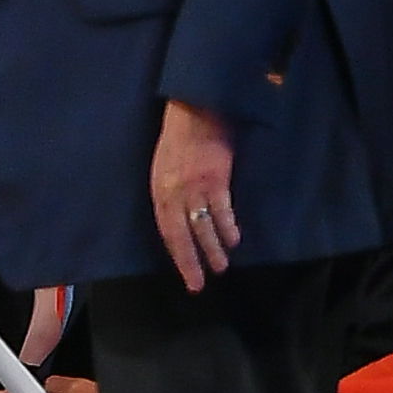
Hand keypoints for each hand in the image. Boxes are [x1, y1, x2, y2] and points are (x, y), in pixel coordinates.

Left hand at [151, 100, 236, 288]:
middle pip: (180, 233)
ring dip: (213, 248)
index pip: (164, 229)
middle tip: (199, 284)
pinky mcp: (215, 178)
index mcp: (158, 187)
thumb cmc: (177, 137)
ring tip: (221, 267)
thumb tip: (178, 216)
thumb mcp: (163, 164)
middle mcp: (172, 190)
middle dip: (190, 261)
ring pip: (202, 225)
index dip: (175, 254)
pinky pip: (221, 209)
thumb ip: (169, 190)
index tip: (185, 275)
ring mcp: (194, 185)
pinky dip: (227, 226)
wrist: (194, 108)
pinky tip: (234, 240)